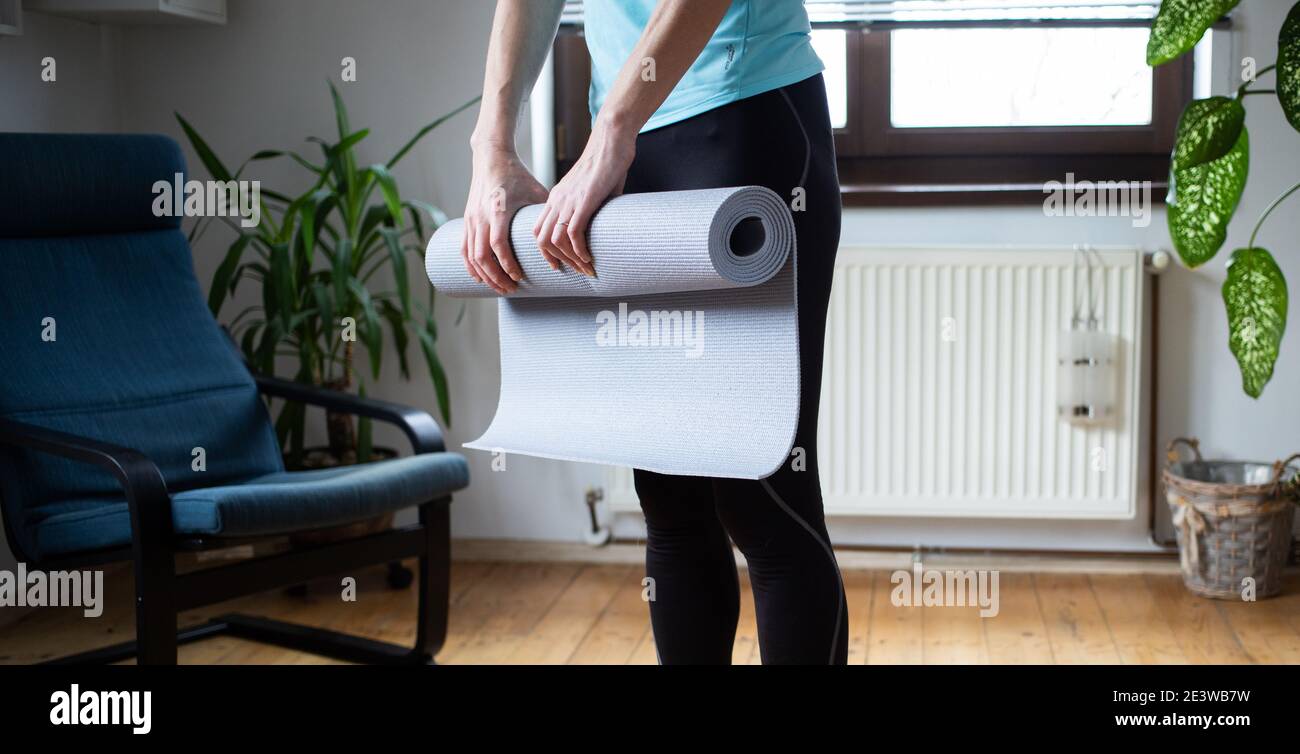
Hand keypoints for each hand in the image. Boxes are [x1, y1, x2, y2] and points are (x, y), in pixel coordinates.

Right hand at [462, 147, 549, 294]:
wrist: (491, 157)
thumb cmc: (517, 175)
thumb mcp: (535, 192)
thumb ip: (544, 214)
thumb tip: (564, 235)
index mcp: (499, 210)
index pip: (498, 244)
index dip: (507, 264)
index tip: (519, 277)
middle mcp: (481, 216)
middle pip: (482, 256)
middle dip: (496, 277)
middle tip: (511, 289)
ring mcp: (471, 219)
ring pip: (471, 256)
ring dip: (484, 275)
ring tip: (498, 287)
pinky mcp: (466, 220)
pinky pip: (463, 249)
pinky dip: (469, 266)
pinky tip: (478, 278)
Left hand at [533, 120, 636, 276]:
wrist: (612, 140)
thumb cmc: (608, 163)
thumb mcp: (593, 190)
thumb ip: (592, 207)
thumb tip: (603, 223)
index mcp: (557, 197)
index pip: (539, 230)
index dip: (546, 252)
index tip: (560, 264)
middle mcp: (557, 200)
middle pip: (542, 239)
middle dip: (556, 260)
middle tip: (575, 271)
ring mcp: (568, 200)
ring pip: (555, 240)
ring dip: (570, 259)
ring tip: (586, 268)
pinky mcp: (583, 201)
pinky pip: (572, 233)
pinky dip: (579, 250)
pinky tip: (589, 257)